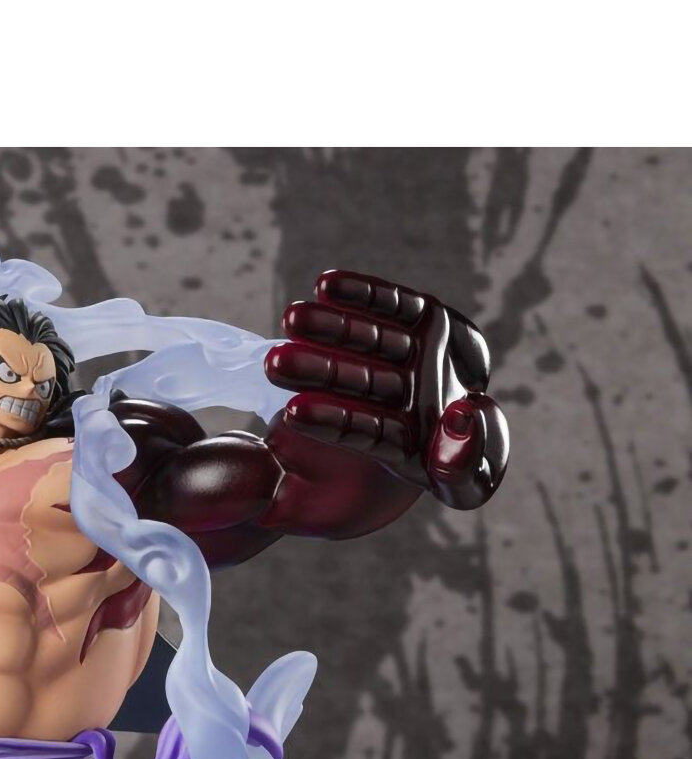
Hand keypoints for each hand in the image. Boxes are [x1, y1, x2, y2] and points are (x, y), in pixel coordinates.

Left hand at [264, 270, 509, 511]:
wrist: (486, 420)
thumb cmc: (474, 457)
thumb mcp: (475, 474)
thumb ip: (464, 464)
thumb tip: (457, 419)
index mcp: (397, 440)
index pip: (357, 432)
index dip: (328, 422)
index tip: (291, 413)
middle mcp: (397, 397)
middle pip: (352, 382)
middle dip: (315, 370)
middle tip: (273, 363)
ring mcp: (410, 357)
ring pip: (365, 341)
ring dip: (330, 327)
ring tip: (292, 316)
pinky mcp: (426, 319)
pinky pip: (392, 304)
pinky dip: (362, 293)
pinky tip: (326, 284)